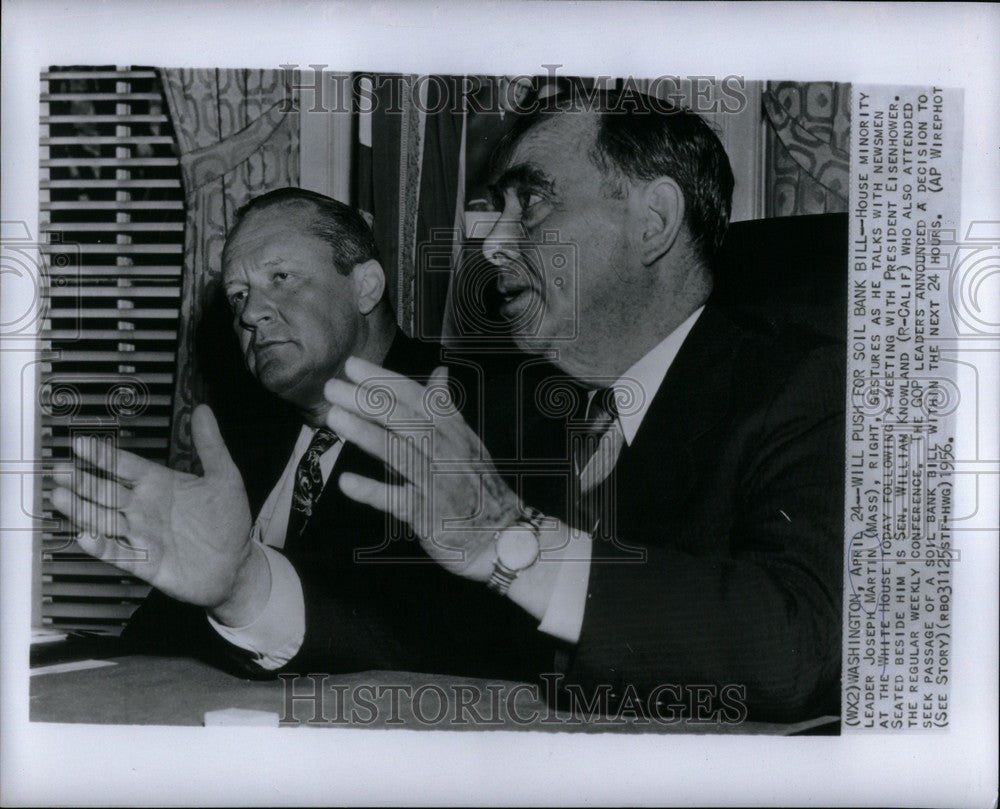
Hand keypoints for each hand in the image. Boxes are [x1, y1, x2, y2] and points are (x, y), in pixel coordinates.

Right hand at [50, 405, 265, 625]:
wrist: (236, 565)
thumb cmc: (228, 521)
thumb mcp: (225, 478)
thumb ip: (211, 446)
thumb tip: (203, 411)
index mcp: (160, 484)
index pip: (125, 466)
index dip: (103, 455)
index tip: (80, 443)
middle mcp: (145, 507)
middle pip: (106, 491)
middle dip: (83, 481)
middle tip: (60, 470)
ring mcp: (142, 534)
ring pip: (105, 519)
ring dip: (82, 509)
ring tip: (59, 497)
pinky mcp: (144, 561)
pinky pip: (117, 552)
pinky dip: (101, 545)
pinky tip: (85, 535)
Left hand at [323, 357, 521, 580]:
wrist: (501, 536)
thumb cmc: (476, 486)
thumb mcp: (466, 442)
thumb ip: (445, 408)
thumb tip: (439, 372)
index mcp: (453, 431)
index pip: (417, 397)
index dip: (384, 380)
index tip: (353, 366)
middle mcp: (446, 451)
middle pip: (405, 419)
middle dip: (368, 400)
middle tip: (333, 388)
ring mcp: (437, 482)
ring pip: (400, 452)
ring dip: (366, 433)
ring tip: (334, 418)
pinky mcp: (428, 515)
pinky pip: (398, 500)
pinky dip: (373, 490)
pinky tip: (346, 481)